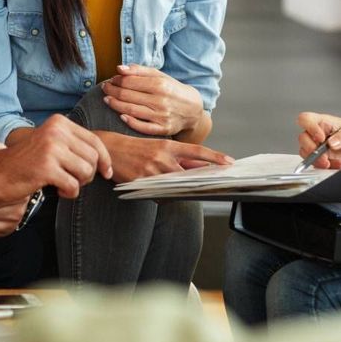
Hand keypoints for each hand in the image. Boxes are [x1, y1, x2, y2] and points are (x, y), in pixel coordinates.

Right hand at [0, 114, 113, 202]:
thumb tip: (106, 161)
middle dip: (88, 174)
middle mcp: (56, 131)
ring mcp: (51, 148)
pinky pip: (73, 186)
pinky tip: (56, 190)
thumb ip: (75, 146)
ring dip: (78, 184)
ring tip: (63, 184)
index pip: (95, 141)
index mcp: (60, 123)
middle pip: (93, 158)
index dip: (105, 159)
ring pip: (86, 172)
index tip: (107, 172)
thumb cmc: (27, 162)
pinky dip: (69, 193)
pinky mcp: (46, 168)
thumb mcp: (52, 144)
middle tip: (73, 180)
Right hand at [97, 131, 232, 182]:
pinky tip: (163, 192)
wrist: (111, 149)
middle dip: (200, 180)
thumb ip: (180, 157)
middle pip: (189, 173)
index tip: (230, 162)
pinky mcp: (141, 182)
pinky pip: (159, 195)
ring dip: (181, 190)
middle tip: (213, 184)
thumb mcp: (160, 147)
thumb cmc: (138, 148)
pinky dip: (164, 195)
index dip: (215, 157)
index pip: (197, 151)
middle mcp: (162, 157)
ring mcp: (152, 171)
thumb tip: (202, 167)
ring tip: (185, 190)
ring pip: (175, 186)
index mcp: (168, 146)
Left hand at [102, 64, 206, 136]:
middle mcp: (161, 100)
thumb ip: (139, 71)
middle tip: (105, 88)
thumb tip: (120, 68)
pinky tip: (120, 116)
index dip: (116, 80)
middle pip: (127, 95)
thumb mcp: (160, 76)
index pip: (129, 81)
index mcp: (160, 84)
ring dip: (115, 104)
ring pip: (131, 110)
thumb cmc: (172, 90)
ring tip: (107, 100)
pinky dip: (129, 121)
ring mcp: (161, 116)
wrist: (193, 109)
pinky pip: (141, 127)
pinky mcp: (162, 129)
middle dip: (112, 91)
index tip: (111, 79)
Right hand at [296, 113, 340, 169]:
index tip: (320, 138)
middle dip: (311, 149)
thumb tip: (331, 142)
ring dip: (316, 160)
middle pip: (303, 138)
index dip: (310, 128)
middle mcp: (319, 134)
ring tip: (330, 162)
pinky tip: (337, 164)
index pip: (306, 119)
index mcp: (325, 122)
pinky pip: (316, 164)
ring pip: (305, 152)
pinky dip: (324, 166)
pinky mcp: (323, 159)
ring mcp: (320, 147)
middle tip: (324, 155)